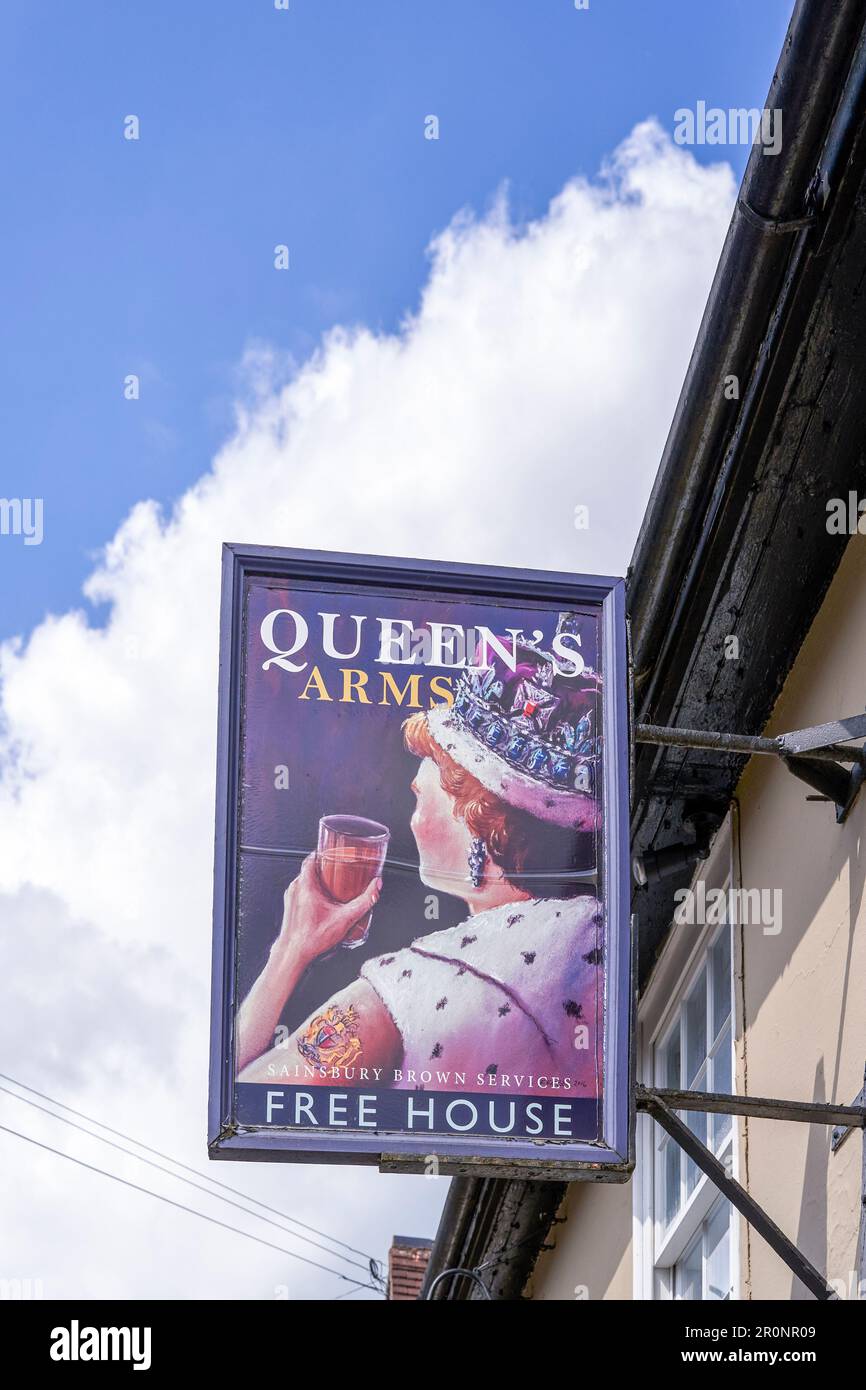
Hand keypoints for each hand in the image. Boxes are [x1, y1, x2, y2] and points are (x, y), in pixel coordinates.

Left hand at [275, 851, 381, 966]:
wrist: (293, 955)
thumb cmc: (312, 939)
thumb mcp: (345, 918)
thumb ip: (364, 901)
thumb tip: (376, 887)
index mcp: (306, 885)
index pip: (312, 858)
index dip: (325, 852)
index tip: (336, 851)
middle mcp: (295, 888)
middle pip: (311, 869)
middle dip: (327, 867)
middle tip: (341, 869)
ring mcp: (291, 898)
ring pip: (306, 880)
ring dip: (320, 880)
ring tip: (335, 884)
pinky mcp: (290, 907)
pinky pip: (302, 891)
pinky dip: (313, 891)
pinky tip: (325, 901)